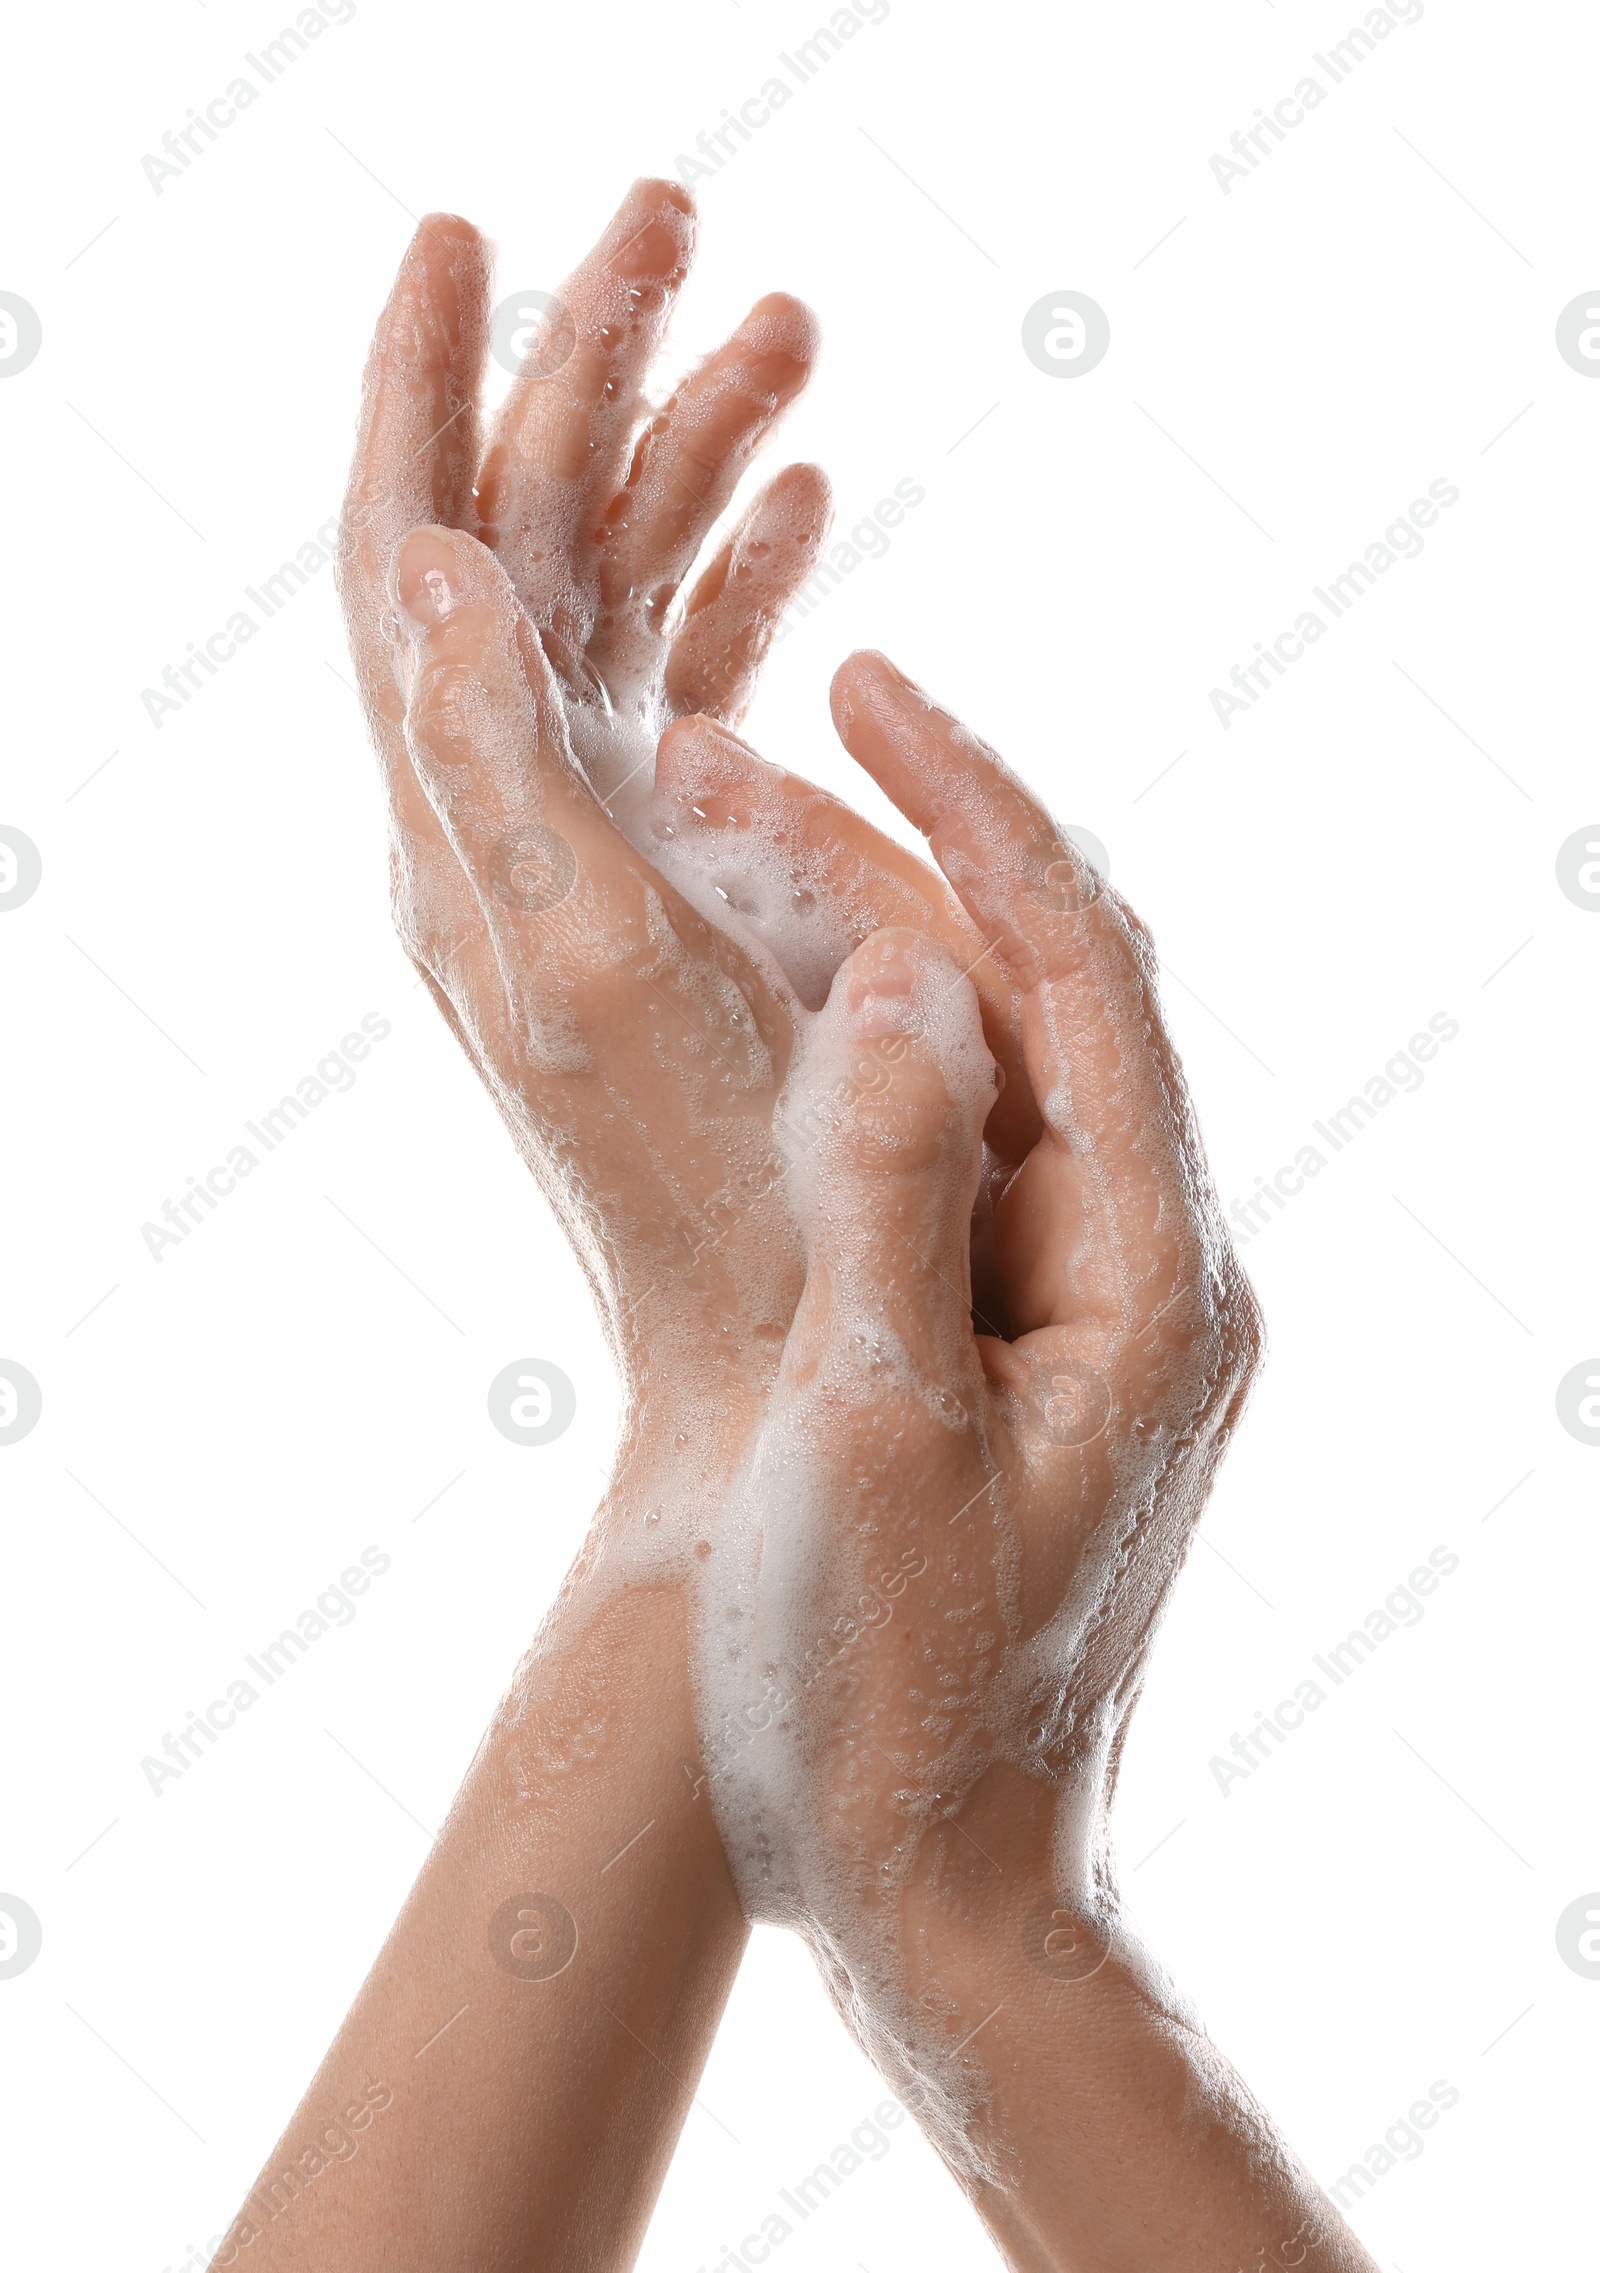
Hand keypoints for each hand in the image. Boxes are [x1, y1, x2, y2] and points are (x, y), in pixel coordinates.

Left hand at [338, 186, 1033, 1448]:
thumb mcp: (581, 966)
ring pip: (612, 593)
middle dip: (583, 369)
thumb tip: (420, 554)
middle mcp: (509, 814)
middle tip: (669, 214)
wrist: (785, 1325)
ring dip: (682, 453)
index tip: (460, 232)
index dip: (413, 391)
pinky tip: (804, 502)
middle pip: (513, 538)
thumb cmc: (710, 1184)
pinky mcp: (687, 865)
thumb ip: (490, 765)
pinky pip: (691, 678)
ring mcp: (600, 833)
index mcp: (464, 827)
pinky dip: (739, 576)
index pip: (398, 560)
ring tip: (789, 330)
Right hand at [697, 652, 1266, 2182]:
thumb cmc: (900, 1698)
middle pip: (1042, 996)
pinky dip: (865, 1071)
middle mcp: (1153, 1265)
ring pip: (995, 1069)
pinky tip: (771, 1020)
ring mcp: (1095, 1306)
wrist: (950, 1892)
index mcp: (1152, 1272)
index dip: (974, 811)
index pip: (1084, 972)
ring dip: (868, 957)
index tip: (863, 683)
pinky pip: (958, 1160)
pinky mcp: (1030, 1348)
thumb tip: (899, 969)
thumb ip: (890, 1189)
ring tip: (720, 853)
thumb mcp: (874, 1437)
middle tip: (727, 759)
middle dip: (896, 863)